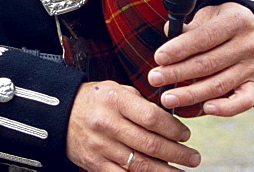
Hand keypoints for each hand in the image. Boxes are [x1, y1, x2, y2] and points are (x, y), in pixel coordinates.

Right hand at [66, 80, 200, 170]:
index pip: (152, 118)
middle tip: (194, 158)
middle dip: (177, 154)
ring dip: (165, 171)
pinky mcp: (95, 164)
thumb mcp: (118, 90)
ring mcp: (101, 146)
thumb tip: (171, 123)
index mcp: (115, 100)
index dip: (174, 129)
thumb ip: (142, 104)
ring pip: (140, 165)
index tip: (186, 135)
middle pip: (150, 144)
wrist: (59, 113)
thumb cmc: (96, 100)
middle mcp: (108, 124)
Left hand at [147, 2, 253, 116]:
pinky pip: (243, 102)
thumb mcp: (212, 13)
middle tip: (155, 79)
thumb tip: (168, 34)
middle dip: (178, 73)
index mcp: (235, 21)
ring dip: (191, 94)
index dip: (180, 49)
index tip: (159, 58)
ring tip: (167, 98)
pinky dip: (225, 108)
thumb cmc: (228, 21)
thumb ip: (191, 25)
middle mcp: (247, 45)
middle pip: (208, 64)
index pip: (204, 37)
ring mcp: (253, 67)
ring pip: (220, 85)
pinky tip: (205, 108)